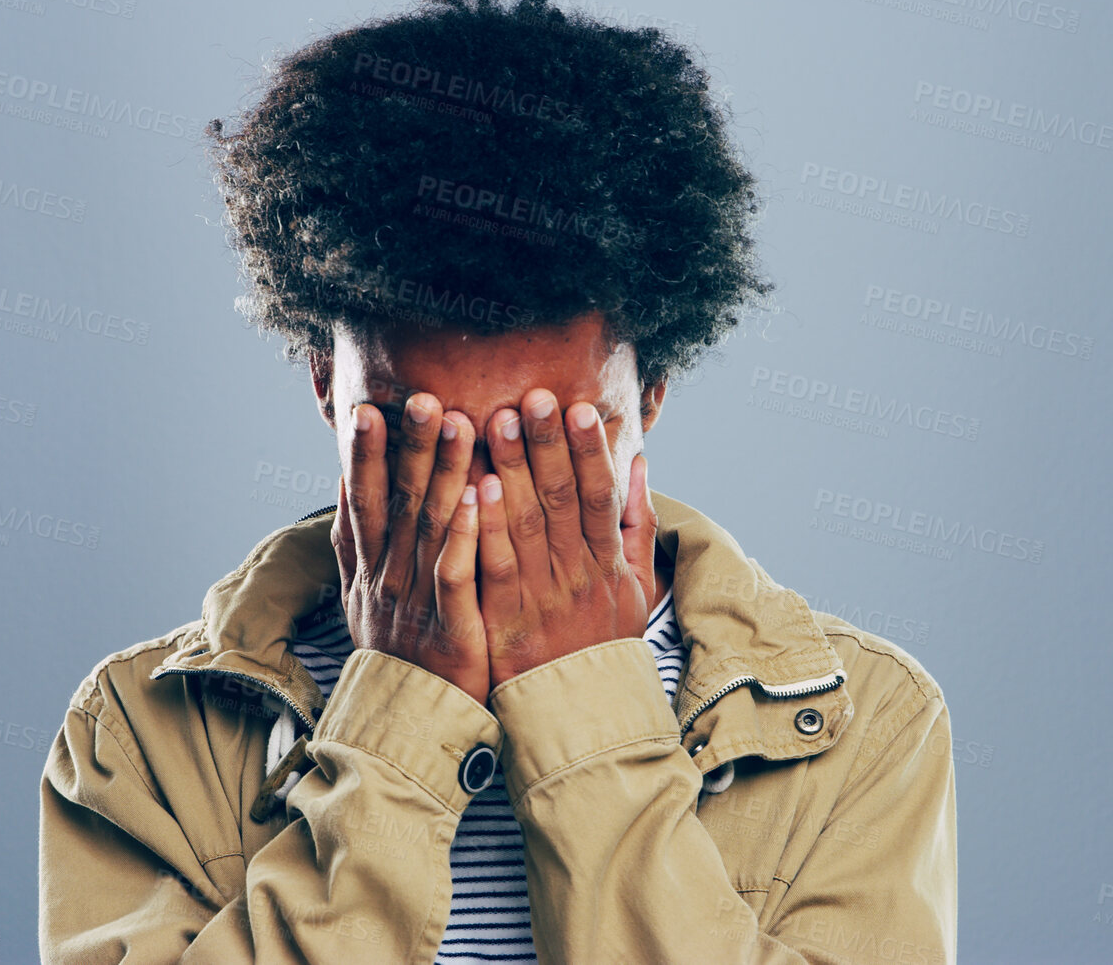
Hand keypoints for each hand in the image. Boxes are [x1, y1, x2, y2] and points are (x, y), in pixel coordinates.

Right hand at [332, 392, 490, 705]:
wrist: (409, 723)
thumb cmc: (395, 650)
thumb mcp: (360, 595)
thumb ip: (353, 540)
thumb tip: (344, 479)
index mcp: (369, 567)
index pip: (364, 499)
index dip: (364, 455)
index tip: (368, 408)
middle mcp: (387, 578)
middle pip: (395, 501)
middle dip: (407, 447)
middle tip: (420, 396)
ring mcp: (417, 601)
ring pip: (428, 525)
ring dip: (442, 471)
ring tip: (456, 422)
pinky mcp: (450, 625)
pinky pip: (455, 571)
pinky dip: (463, 531)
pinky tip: (476, 494)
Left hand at [435, 388, 658, 691]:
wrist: (578, 715)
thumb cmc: (604, 643)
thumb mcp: (636, 587)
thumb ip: (634, 524)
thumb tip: (638, 462)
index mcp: (608, 564)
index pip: (601, 497)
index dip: (591, 452)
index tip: (582, 409)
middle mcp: (576, 576)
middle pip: (562, 501)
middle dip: (547, 446)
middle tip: (533, 397)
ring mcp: (539, 598)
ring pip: (525, 525)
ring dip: (512, 470)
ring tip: (497, 422)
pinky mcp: (504, 619)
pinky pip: (494, 567)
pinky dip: (486, 527)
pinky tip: (474, 487)